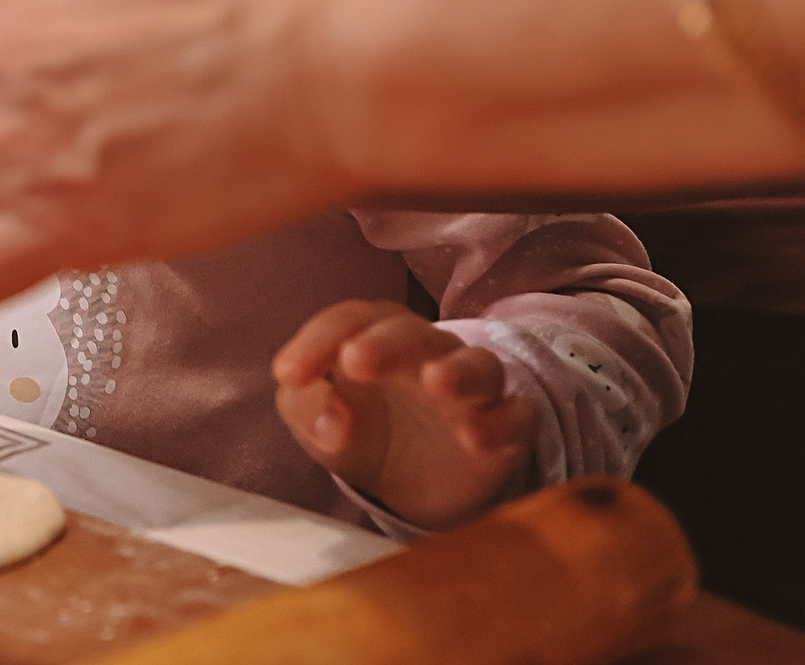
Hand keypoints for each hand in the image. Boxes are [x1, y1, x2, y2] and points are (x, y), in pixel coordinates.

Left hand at [272, 299, 537, 530]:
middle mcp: (428, 354)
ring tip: (436, 382)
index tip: (288, 374)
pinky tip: (475, 437)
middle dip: (386, 343)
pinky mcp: (506, 429)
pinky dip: (500, 423)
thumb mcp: (315, 421)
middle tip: (356, 361)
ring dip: (459, 371)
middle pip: (413, 333)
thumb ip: (306, 409)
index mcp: (375, 337)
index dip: (318, 340)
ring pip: (478, 365)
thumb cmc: (358, 431)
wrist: (409, 485)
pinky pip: (516, 416)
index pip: (350, 319)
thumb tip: (332, 421)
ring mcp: (472, 391)